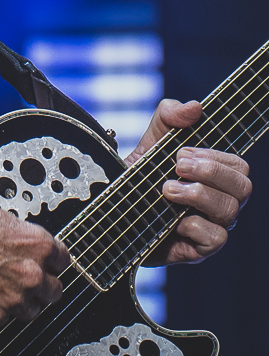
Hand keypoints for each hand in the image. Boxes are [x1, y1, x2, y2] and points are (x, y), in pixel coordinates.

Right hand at [0, 192, 69, 325]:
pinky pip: (2, 320)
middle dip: (38, 287)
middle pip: (53, 291)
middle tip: (18, 279)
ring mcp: (13, 298)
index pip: (63, 262)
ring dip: (17, 302)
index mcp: (37, 244)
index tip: (41, 265)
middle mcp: (31, 274)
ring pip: (30, 310)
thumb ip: (17, 237)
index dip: (48, 263)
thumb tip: (19, 246)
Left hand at [130, 98, 250, 263]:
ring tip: (167, 189)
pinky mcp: (198, 249)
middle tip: (176, 166)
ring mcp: (212, 226)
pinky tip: (175, 220)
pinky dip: (196, 226)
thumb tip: (195, 107)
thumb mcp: (151, 141)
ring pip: (231, 211)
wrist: (111, 209)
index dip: (215, 157)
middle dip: (211, 173)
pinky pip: (216, 238)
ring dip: (198, 195)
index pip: (239, 165)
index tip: (182, 152)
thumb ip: (169, 117)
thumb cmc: (140, 175)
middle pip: (244, 187)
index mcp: (216, 177)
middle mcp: (220, 201)